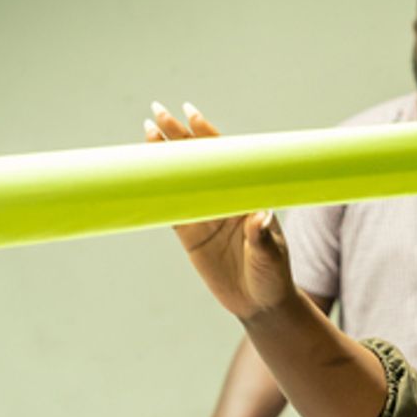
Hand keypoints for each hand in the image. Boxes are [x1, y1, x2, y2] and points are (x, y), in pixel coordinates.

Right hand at [144, 101, 295, 319]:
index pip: (225, 158)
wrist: (262, 304)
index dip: (207, 135)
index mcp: (246, 196)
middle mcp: (225, 200)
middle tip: (157, 111)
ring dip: (164, 158)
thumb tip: (261, 216)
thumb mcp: (271, 257)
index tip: (190, 113)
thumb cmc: (273, 277)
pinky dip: (157, 191)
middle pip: (198, 162)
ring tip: (147, 133)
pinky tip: (143, 174)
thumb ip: (262, 237)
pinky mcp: (191, 235)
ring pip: (181, 180)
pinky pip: (170, 208)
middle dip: (178, 136)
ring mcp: (207, 215)